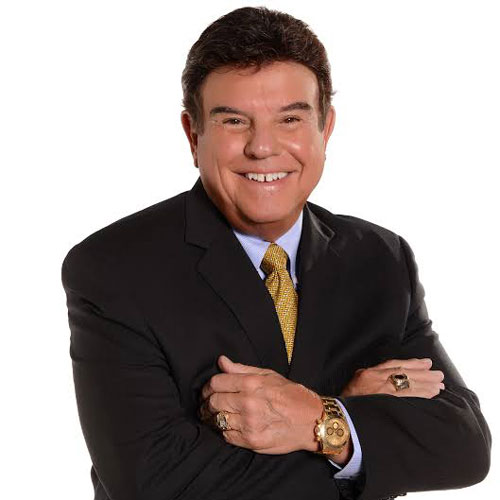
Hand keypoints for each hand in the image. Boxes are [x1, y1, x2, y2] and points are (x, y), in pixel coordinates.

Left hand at [199, 355, 323, 453]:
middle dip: (207, 403)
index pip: (216, 383)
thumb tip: (222, 361)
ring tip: (216, 416)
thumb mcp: (268, 375)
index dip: (207, 387)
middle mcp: (248, 403)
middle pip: (213, 402)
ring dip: (214, 418)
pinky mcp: (251, 440)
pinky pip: (227, 436)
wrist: (312, 420)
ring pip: (217, 420)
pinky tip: (230, 426)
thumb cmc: (291, 395)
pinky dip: (225, 430)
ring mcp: (249, 423)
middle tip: (208, 405)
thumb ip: (242, 369)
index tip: (207, 391)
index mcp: (251, 383)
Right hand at [340, 358, 444, 397]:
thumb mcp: (354, 385)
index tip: (424, 363)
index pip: (394, 365)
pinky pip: (409, 395)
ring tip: (440, 384)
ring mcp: (381, 389)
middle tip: (438, 374)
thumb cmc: (345, 404)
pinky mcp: (386, 401)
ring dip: (426, 383)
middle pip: (404, 373)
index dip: (411, 363)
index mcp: (368, 373)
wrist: (337, 416)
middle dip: (423, 373)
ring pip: (409, 383)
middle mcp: (375, 378)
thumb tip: (383, 381)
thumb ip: (369, 380)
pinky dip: (422, 393)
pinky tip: (432, 394)